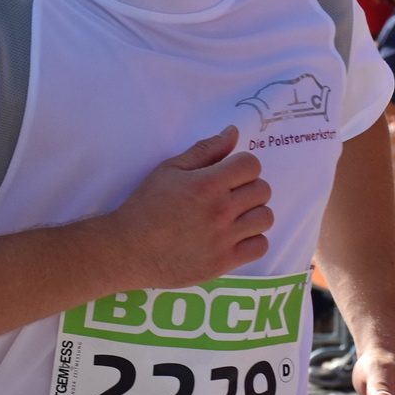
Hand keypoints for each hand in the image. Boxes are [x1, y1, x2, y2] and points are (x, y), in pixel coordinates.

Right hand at [106, 126, 272, 286]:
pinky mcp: (223, 262)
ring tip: (235, 217)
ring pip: (265, 218)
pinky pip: (260, 246)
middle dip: (249, 188)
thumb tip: (233, 132)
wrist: (128, 249)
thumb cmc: (146, 206)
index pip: (251, 164)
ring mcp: (223, 238)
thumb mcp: (170, 169)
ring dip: (254, 214)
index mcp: (207, 183)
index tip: (230, 174)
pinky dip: (253, 240)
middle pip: (262, 190)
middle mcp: (220, 210)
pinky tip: (235, 237)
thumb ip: (205, 150)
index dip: (243, 166)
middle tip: (230, 196)